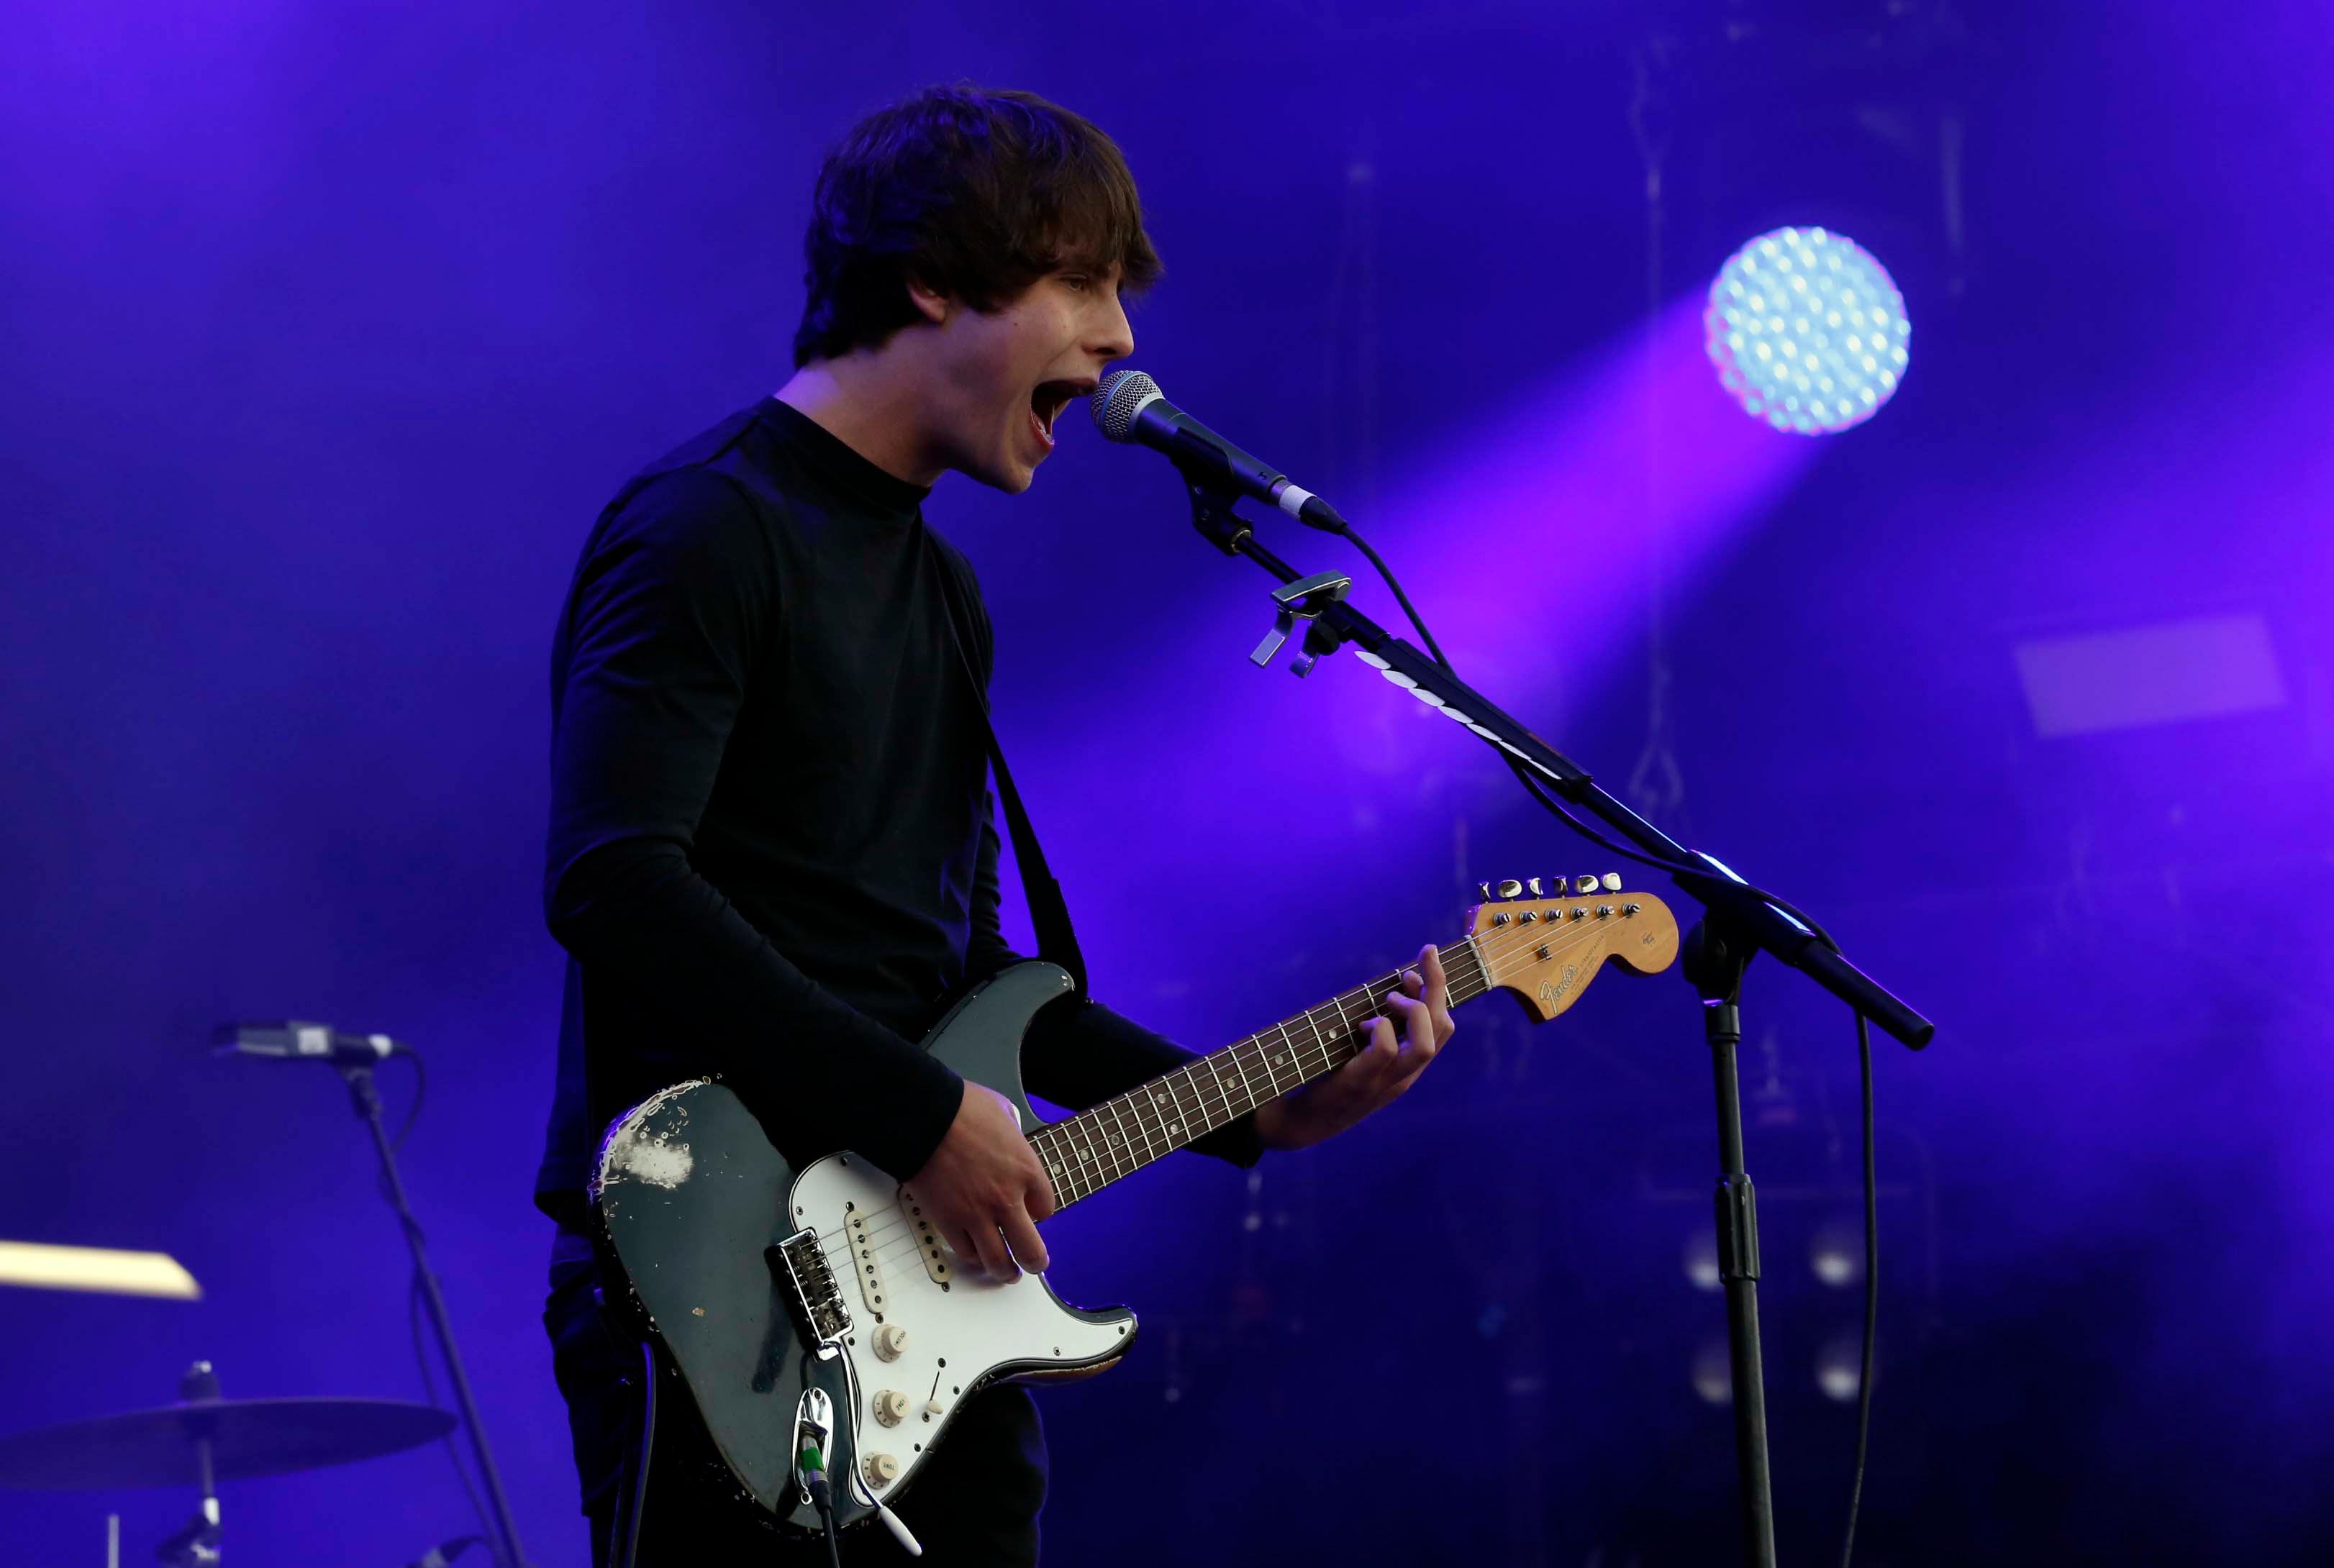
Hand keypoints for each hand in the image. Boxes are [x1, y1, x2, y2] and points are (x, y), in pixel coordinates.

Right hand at [901, 1080, 1054, 1280]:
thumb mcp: (1003, 1112)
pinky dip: (973, 1256)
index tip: (1034, 1213)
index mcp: (1026, 1170)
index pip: (1046, 1208)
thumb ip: (1013, 1131)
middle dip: (1035, 1261)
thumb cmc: (961, 1108)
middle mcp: (1007, 1199)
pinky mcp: (948, 1221)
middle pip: (1030, 1249)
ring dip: (1005, 1271)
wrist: (924, 1117)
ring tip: (1007, 1273)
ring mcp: (977, 1214)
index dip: (1040, 1212)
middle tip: (1035, 1265)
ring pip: (997, 1261)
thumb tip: (1009, 1135)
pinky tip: (976, 1255)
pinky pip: (966, 1252)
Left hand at [1252, 943, 1454, 1151]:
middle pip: (1442, 1027)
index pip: (1443, 1026)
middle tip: (1416, 963)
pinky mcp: (1360, 1084)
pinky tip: (1364, 1024)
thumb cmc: (1330, 1076)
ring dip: (1412, 1010)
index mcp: (1409, 1064)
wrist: (1302, 1121)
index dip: (1440, 988)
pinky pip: (1386, 1051)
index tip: (1426, 958)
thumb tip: (1388, 986)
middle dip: (1435, 986)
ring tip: (1390, 998)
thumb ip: (1380, 1026)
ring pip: (1425, 1044)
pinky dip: (1380, 1028)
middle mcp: (1405, 1074)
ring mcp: (1385, 1082)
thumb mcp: (1363, 1050)